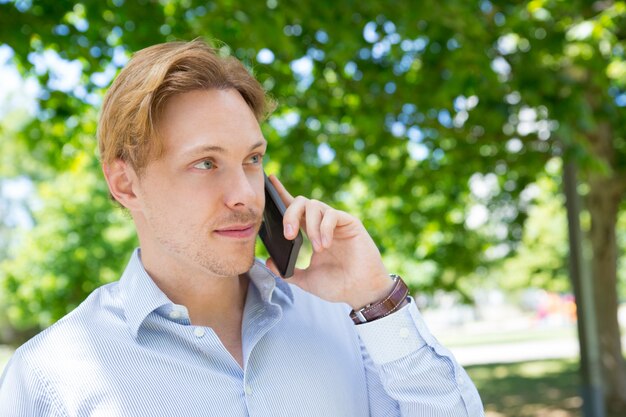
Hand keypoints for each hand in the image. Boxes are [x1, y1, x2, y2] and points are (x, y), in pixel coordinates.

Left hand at [264, 175, 394, 309]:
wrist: (361, 292)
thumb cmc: (337, 285)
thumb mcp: (307, 280)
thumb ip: (288, 272)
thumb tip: (268, 261)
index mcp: (310, 231)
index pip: (294, 208)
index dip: (281, 194)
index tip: (270, 182)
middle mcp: (322, 223)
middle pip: (301, 201)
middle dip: (290, 214)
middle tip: (288, 235)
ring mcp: (336, 222)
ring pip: (315, 205)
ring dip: (310, 226)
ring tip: (317, 248)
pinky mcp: (350, 223)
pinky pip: (332, 214)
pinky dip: (324, 228)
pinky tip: (325, 244)